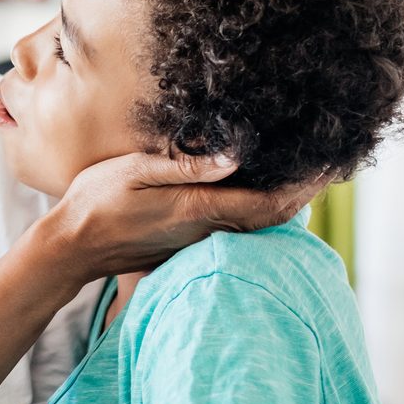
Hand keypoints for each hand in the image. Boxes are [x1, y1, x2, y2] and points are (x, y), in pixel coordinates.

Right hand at [47, 153, 330, 277]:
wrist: (72, 248)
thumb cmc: (97, 202)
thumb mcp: (136, 172)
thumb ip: (185, 165)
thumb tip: (234, 156)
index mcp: (198, 209)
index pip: (267, 203)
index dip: (304, 187)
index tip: (330, 167)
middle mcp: (206, 230)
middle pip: (271, 216)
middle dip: (304, 192)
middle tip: (329, 165)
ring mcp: (199, 241)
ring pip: (256, 224)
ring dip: (284, 202)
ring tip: (304, 173)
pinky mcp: (189, 244)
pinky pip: (236, 228)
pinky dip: (258, 210)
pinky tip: (260, 191)